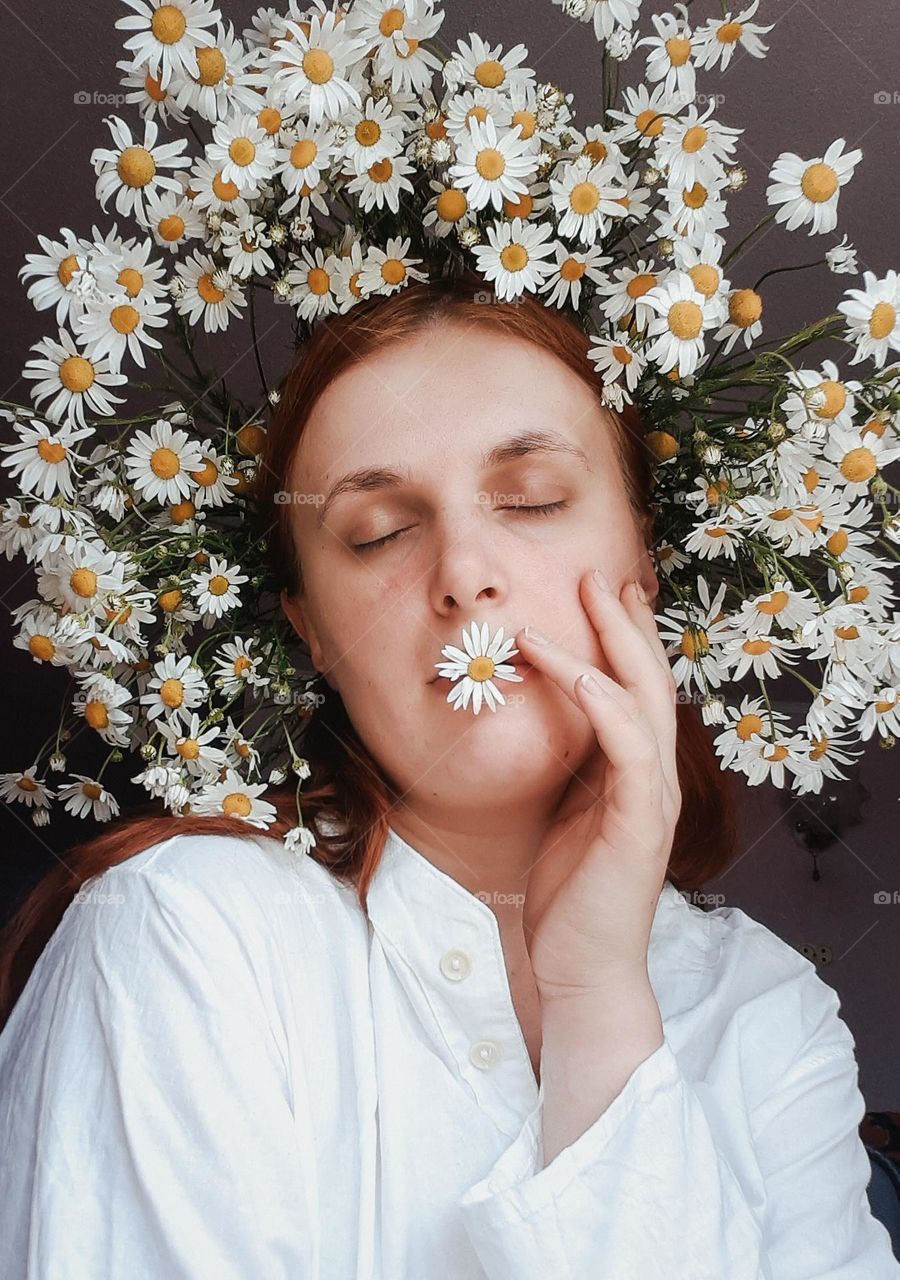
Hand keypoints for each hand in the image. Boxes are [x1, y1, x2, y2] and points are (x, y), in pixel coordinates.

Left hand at [516, 568, 680, 1002]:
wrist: (578, 969)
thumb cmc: (568, 896)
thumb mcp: (565, 815)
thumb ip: (572, 770)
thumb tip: (547, 724)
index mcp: (634, 776)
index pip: (637, 693)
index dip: (625, 640)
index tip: (606, 594)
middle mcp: (652, 779)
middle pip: (650, 682)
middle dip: (626, 624)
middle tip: (603, 574)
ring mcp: (651, 800)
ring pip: (644, 702)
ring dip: (615, 644)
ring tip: (590, 597)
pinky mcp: (638, 824)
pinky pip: (627, 748)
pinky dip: (604, 702)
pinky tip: (576, 669)